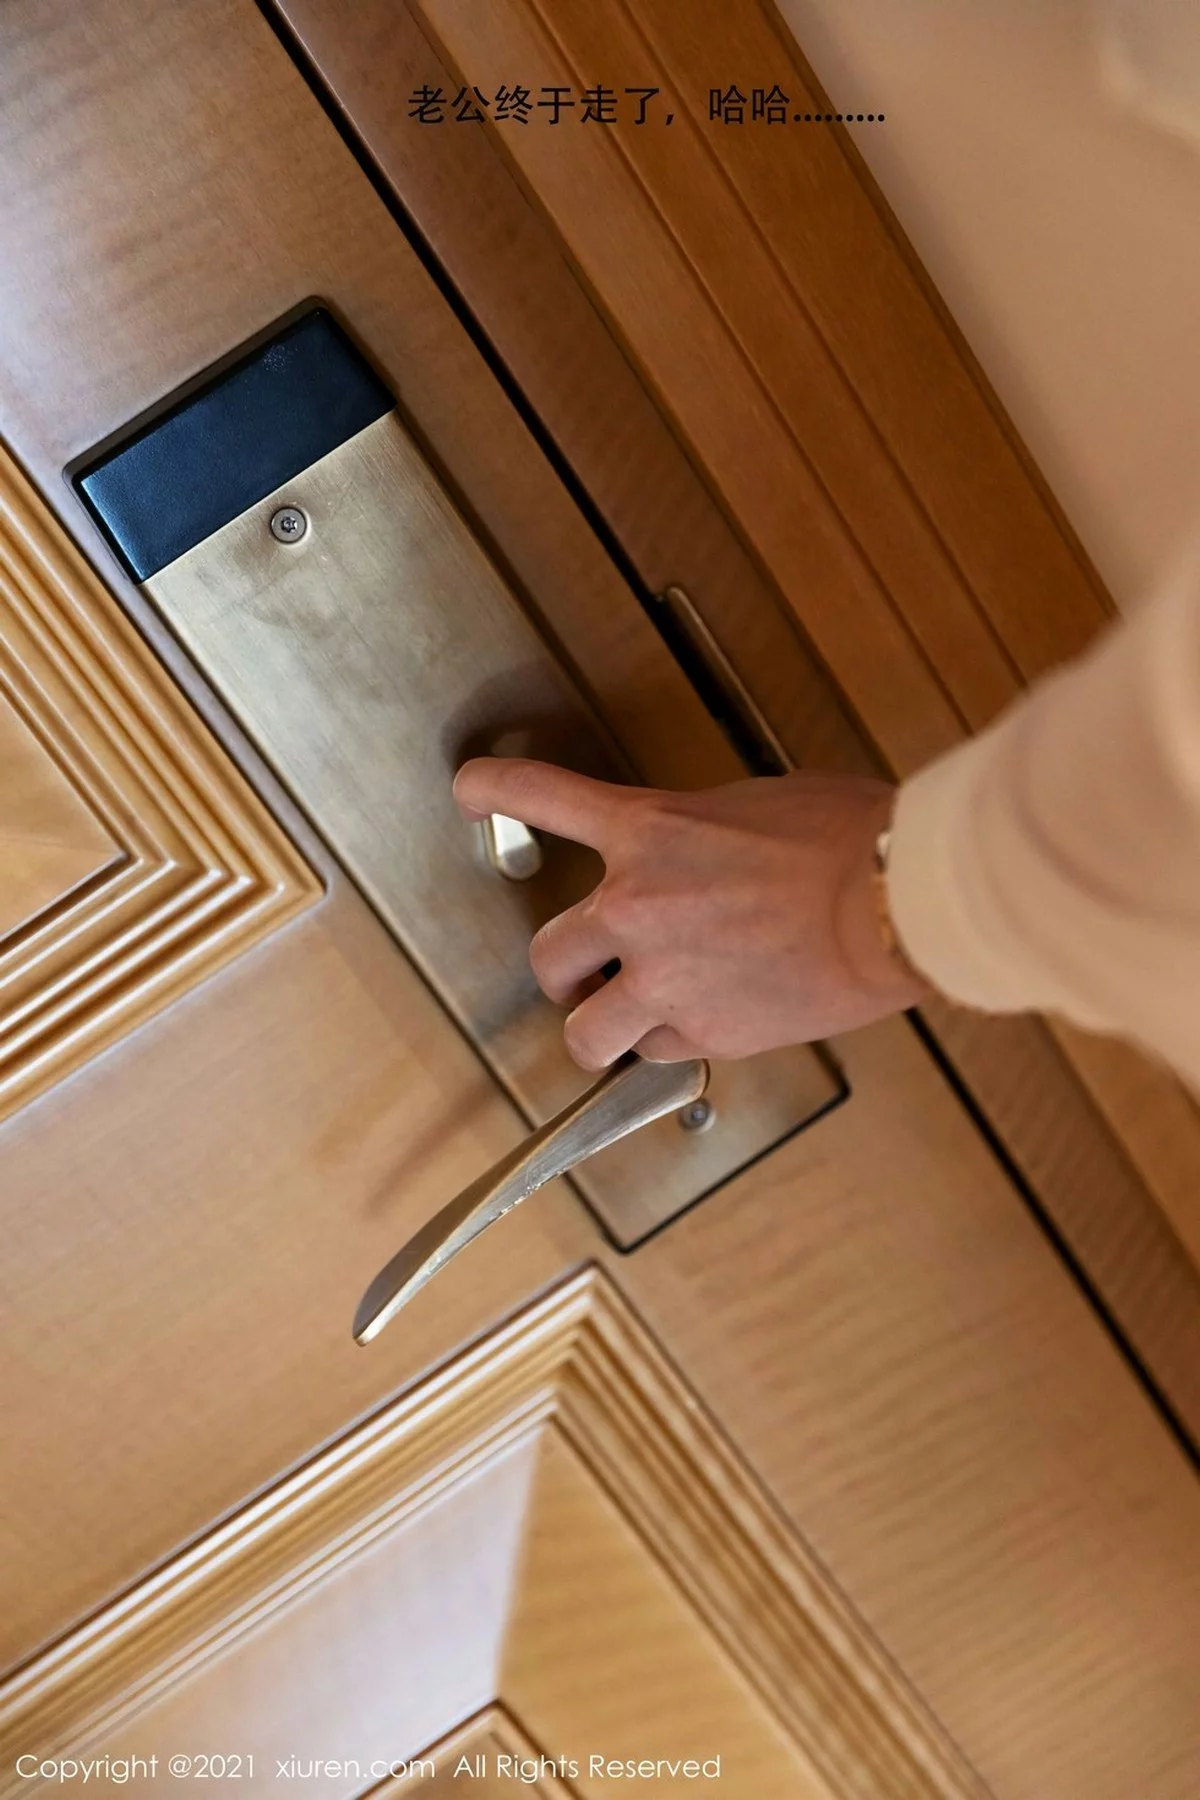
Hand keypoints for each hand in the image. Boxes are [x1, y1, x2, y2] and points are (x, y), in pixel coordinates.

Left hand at [453, 759, 928, 1068]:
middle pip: (547, 954)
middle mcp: (636, 903)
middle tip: (585, 972)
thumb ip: (698, 838)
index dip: (490, 791)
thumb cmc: (848, 838)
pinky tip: (708, 1025)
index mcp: (648, 827)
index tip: (470, 791)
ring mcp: (664, 975)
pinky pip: (658, 1053)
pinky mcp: (704, 1030)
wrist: (895, 898)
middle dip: (563, 970)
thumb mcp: (752, 806)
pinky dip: (673, 1046)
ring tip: (623, 1024)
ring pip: (584, 1032)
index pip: (540, 796)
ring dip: (598, 1029)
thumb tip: (696, 864)